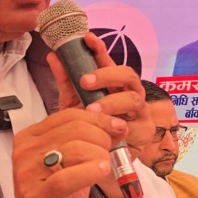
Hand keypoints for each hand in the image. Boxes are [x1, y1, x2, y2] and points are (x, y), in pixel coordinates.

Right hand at [0, 108, 121, 197]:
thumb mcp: (69, 166)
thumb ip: (84, 144)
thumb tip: (113, 125)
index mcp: (30, 139)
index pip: (68, 115)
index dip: (98, 119)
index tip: (117, 127)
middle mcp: (26, 152)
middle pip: (75, 129)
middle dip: (102, 138)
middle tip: (111, 153)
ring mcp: (29, 173)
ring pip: (75, 148)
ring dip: (100, 156)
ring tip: (105, 168)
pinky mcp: (39, 196)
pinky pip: (69, 177)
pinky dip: (91, 172)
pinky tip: (102, 173)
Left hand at [46, 32, 149, 197]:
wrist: (100, 159)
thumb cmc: (91, 127)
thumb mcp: (74, 103)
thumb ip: (66, 81)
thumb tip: (53, 56)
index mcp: (113, 84)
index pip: (109, 61)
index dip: (100, 49)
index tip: (87, 38)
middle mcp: (130, 93)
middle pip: (127, 75)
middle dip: (106, 75)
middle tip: (85, 81)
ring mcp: (139, 112)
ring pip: (133, 99)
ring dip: (112, 102)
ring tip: (92, 109)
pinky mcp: (144, 132)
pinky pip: (135, 126)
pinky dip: (120, 127)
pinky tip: (107, 130)